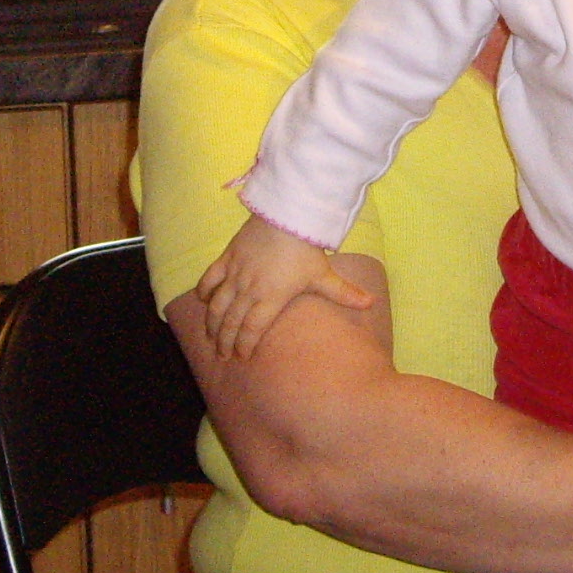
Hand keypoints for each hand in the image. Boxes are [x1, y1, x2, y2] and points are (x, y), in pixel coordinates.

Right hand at [199, 213, 373, 360]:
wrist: (286, 214)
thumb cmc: (305, 246)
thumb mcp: (323, 273)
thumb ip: (344, 292)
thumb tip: (370, 304)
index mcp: (270, 299)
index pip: (252, 330)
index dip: (244, 346)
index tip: (241, 358)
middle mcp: (249, 290)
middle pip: (230, 322)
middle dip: (224, 342)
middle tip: (222, 355)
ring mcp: (236, 274)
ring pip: (217, 305)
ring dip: (211, 323)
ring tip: (210, 336)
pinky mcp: (227, 257)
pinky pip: (210, 278)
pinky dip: (204, 291)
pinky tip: (202, 301)